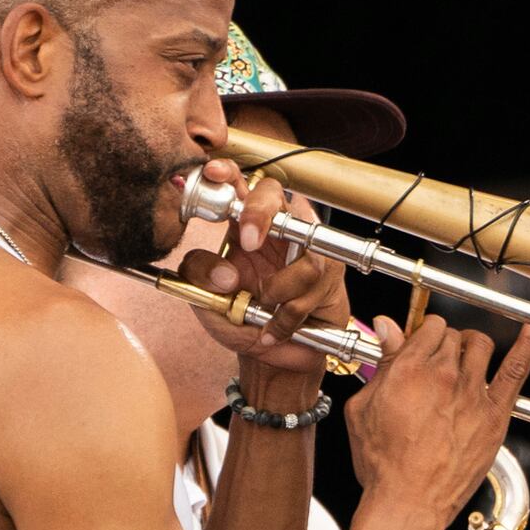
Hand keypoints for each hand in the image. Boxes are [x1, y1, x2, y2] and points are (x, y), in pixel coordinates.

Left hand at [172, 160, 348, 382]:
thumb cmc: (242, 320)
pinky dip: (287, 315)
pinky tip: (273, 328)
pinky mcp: (330, 276)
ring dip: (278, 286)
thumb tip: (226, 272)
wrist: (272, 356)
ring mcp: (308, 249)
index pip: (238, 185)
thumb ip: (199, 276)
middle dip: (261, 211)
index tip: (213, 173)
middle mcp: (278, 230)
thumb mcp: (207, 299)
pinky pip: (313, 286)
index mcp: (244, 225)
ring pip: (302, 249)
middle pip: (276, 194)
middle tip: (248, 240)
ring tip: (263, 305)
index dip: (228, 172)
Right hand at [341, 310, 529, 529]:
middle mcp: (443, 376)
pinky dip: (526, 348)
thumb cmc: (384, 465)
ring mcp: (472, 394)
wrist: (409, 503)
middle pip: (453, 337)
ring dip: (471, 346)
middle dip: (444, 344)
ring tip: (466, 356)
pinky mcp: (494, 415)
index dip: (425, 334)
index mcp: (408, 370)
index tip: (423, 344)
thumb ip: (382, 364)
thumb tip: (387, 330)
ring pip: (480, 346)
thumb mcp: (363, 408)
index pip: (428, 328)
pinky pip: (515, 372)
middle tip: (439, 361)